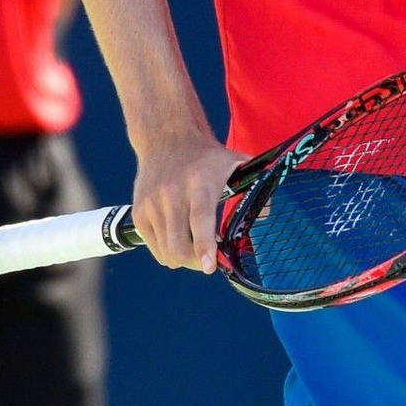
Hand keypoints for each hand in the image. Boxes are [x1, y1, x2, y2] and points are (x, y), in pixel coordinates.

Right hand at [131, 128, 243, 273]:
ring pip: (166, 252)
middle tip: (209, 261)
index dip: (204, 246)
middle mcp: (172, 195)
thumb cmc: (206, 156)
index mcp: (199, 184)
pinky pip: (154, 247)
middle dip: (197, 262)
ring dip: (183, 259)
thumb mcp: (234, 163)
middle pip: (179, 245)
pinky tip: (179, 240)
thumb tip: (266, 215)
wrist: (166, 138)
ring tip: (195, 251)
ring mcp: (152, 205)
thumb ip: (253, 186)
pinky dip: (167, 251)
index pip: (200, 220)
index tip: (210, 267)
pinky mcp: (138, 213)